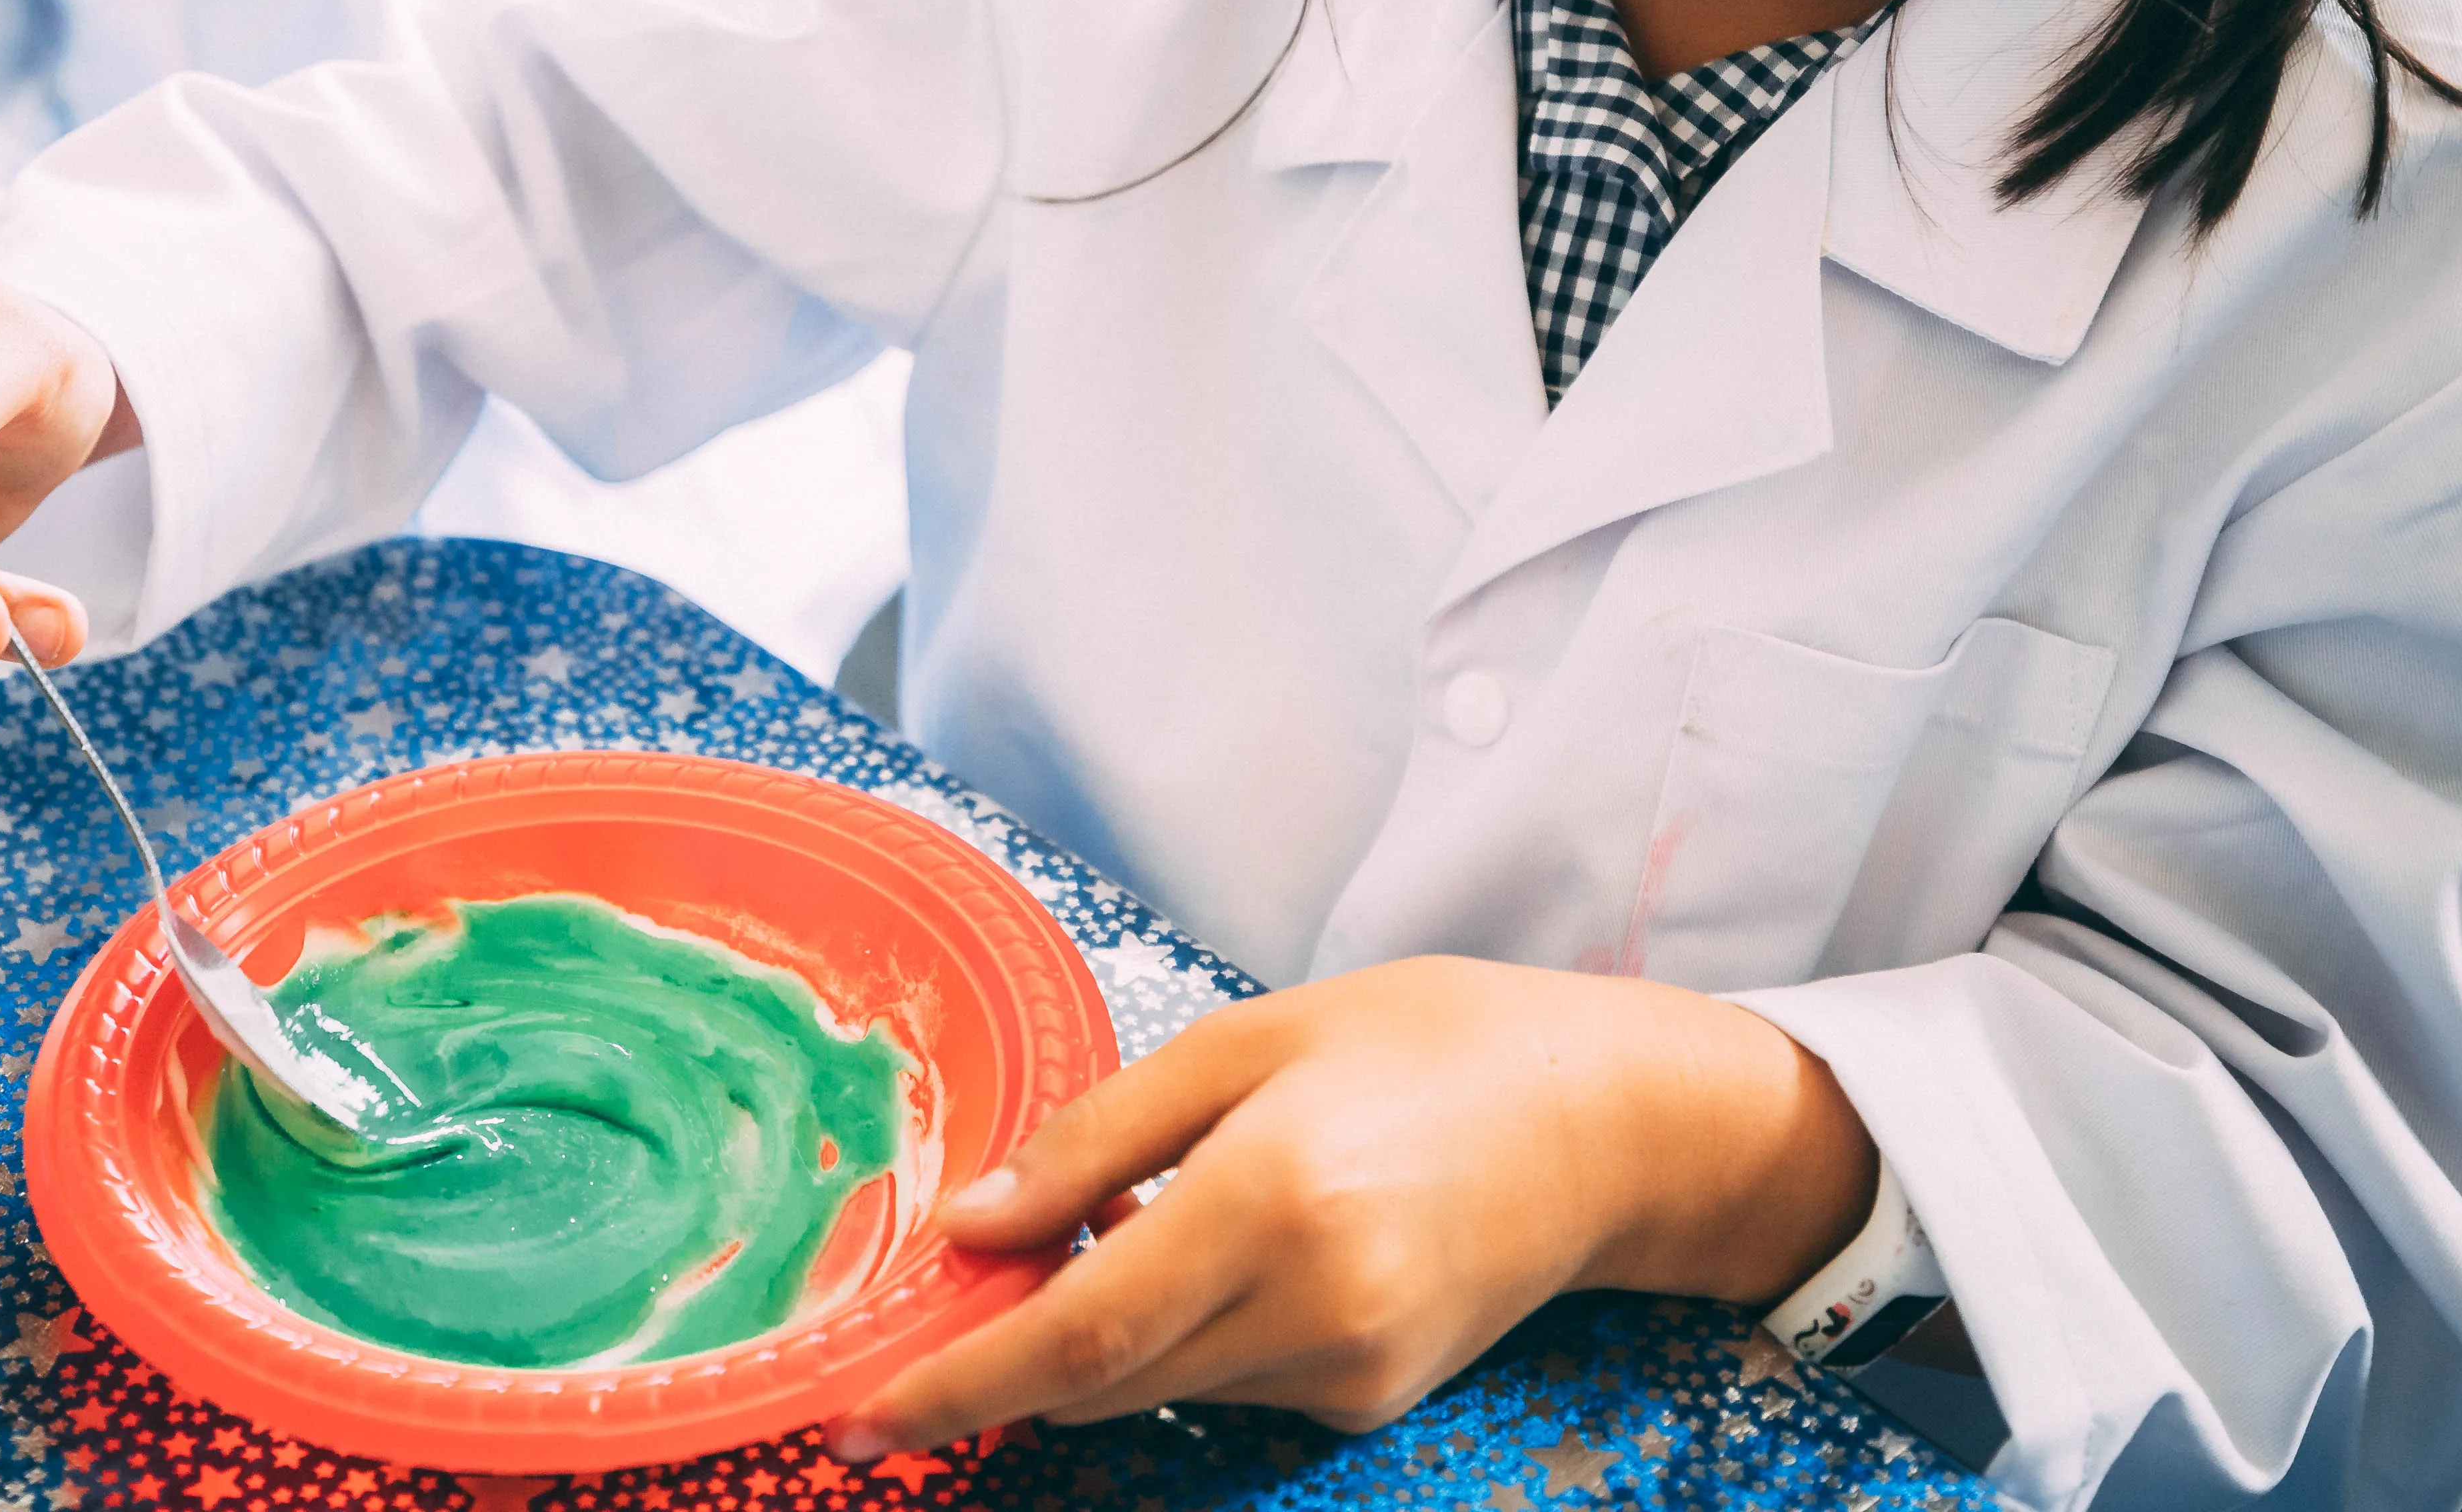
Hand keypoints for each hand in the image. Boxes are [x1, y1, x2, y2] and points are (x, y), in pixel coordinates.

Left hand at [832, 957, 1874, 1457]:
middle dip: (1003, 1356)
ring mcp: (1350, 1368)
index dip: (954, 1383)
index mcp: (1271, 1197)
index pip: (1073, 1329)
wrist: (1603, 1118)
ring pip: (1157, 1385)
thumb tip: (969, 1226)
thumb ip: (1095, 1141)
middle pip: (1100, 1376)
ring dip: (1099, 1333)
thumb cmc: (1421, 1043)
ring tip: (1120, 1224)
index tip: (858, 1419)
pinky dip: (1186, 1334)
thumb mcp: (1243, 1042)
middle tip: (947, 1295)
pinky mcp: (1373, 1399)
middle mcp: (1314, 1306)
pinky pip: (1228, 1383)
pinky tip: (1226, 1246)